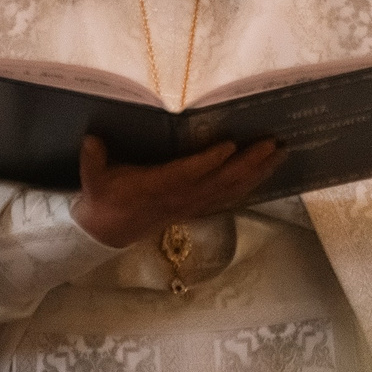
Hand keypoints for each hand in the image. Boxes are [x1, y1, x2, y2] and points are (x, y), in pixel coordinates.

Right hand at [69, 135, 284, 248]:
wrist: (107, 232)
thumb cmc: (103, 197)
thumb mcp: (93, 178)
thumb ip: (93, 160)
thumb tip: (91, 140)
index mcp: (155, 188)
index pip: (187, 174)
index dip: (208, 162)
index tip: (228, 145)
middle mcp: (179, 199)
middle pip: (220, 182)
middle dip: (248, 163)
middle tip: (271, 144)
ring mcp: (191, 206)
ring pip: (230, 190)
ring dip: (257, 172)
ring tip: (280, 153)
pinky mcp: (196, 209)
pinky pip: (229, 197)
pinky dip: (250, 184)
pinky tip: (266, 171)